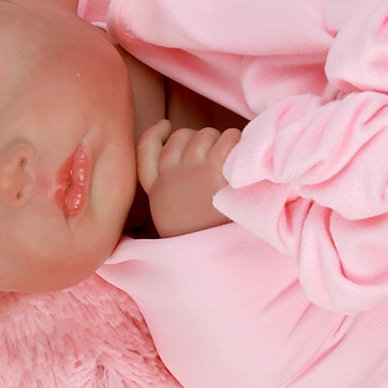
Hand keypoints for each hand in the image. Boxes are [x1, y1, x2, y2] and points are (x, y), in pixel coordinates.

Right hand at [136, 119, 242, 237]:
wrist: (212, 262)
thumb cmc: (200, 240)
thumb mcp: (171, 218)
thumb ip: (169, 193)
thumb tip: (181, 166)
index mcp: (157, 190)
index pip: (145, 151)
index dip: (155, 134)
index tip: (165, 126)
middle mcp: (171, 176)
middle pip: (182, 136)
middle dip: (200, 140)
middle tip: (216, 156)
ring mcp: (193, 171)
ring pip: (205, 133)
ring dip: (220, 140)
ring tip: (232, 156)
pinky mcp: (216, 170)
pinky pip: (227, 139)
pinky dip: (236, 141)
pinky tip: (242, 147)